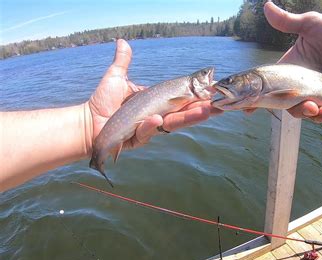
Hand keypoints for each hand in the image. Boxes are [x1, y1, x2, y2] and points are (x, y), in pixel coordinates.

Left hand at [87, 39, 221, 150]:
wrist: (86, 122)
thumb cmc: (102, 101)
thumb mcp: (116, 78)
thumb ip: (123, 61)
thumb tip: (123, 41)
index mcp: (156, 102)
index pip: (180, 99)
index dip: (195, 97)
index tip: (211, 92)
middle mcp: (157, 116)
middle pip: (183, 113)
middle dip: (201, 110)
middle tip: (218, 106)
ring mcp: (150, 128)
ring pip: (173, 124)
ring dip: (189, 119)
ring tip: (205, 112)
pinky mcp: (140, 138)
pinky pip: (148, 132)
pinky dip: (151, 126)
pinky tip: (156, 119)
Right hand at [263, 1, 321, 123]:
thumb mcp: (309, 24)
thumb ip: (287, 21)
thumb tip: (266, 5)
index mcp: (290, 70)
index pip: (268, 87)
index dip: (257, 100)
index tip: (247, 110)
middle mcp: (300, 85)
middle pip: (289, 106)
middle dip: (299, 110)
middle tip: (311, 106)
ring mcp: (315, 93)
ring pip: (308, 113)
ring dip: (316, 116)